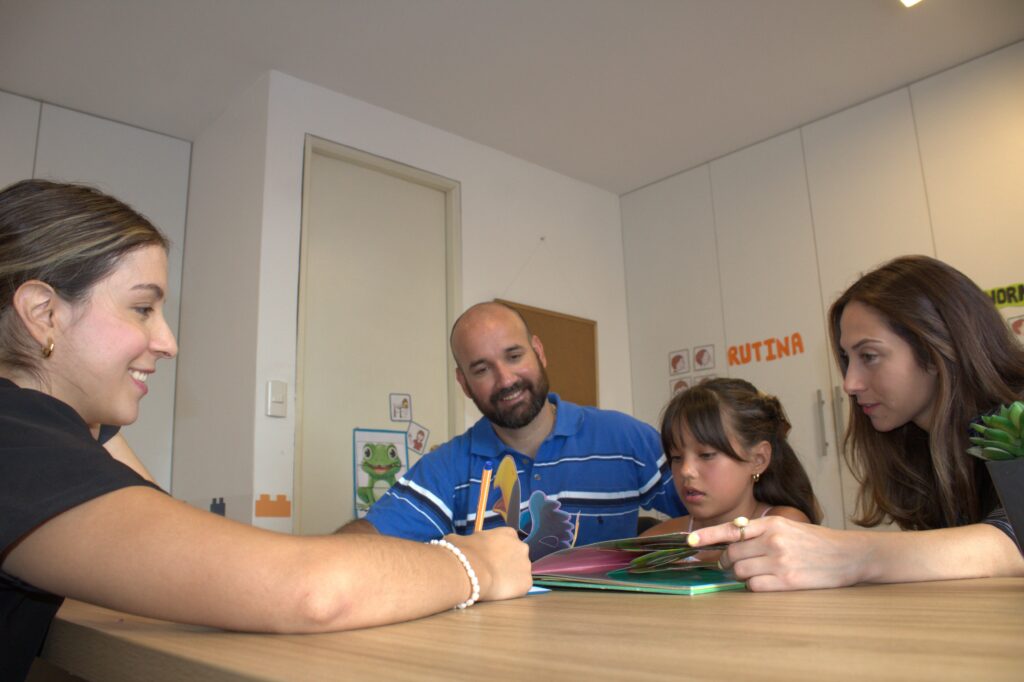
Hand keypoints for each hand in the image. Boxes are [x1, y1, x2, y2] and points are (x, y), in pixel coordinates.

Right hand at [449, 527, 531, 600]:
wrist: (470, 572)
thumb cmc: (462, 552)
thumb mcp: (459, 539)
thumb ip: (466, 540)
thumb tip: (458, 543)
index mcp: (508, 533)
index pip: (507, 539)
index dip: (497, 549)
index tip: (488, 556)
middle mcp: (522, 547)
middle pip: (516, 555)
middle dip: (506, 562)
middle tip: (491, 571)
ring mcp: (526, 566)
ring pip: (519, 572)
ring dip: (510, 576)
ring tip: (493, 583)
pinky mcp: (526, 584)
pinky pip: (520, 587)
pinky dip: (511, 591)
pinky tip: (499, 592)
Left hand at [689, 516, 866, 590]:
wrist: (849, 556)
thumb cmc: (816, 542)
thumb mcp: (788, 527)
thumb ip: (761, 531)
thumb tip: (731, 540)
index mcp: (772, 523)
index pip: (731, 529)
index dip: (707, 536)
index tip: (689, 541)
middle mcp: (773, 541)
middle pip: (732, 554)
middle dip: (728, 562)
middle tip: (733, 565)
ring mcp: (780, 561)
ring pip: (741, 571)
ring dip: (741, 575)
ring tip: (755, 573)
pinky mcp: (787, 582)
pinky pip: (755, 587)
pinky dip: (754, 586)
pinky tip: (766, 582)